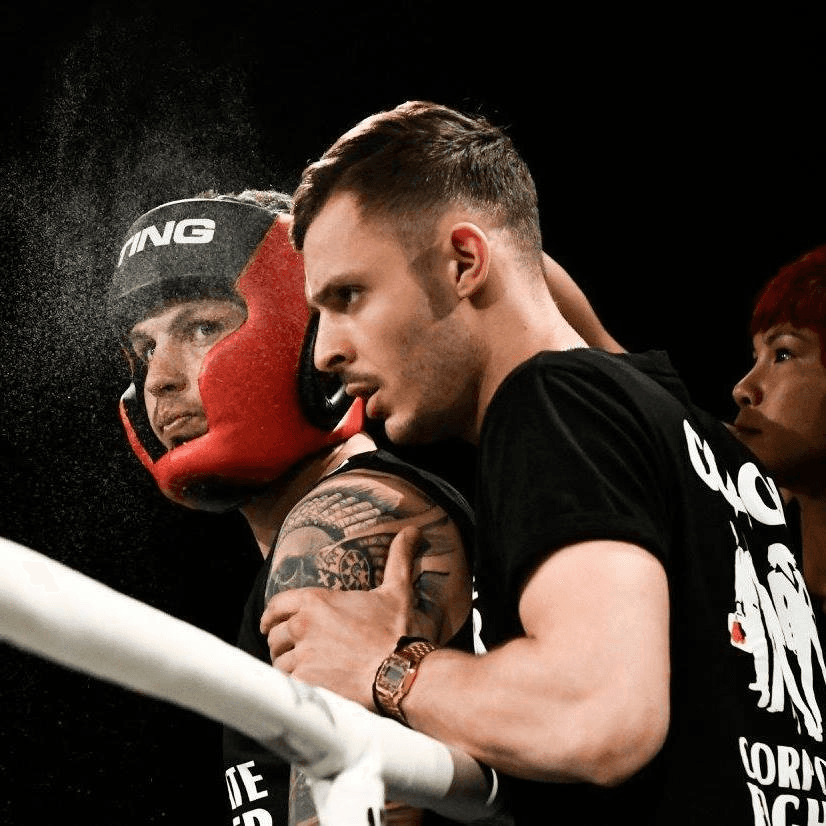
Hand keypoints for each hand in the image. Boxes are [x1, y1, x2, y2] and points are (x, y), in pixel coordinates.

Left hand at [260, 527, 438, 709]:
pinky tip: (304, 685)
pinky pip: (287, 683)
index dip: (270, 614)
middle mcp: (303, 625)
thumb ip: (398, 558)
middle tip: (289, 650)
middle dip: (280, 642)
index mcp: (316, 601)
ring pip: (279, 661)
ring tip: (297, 669)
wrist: (398, 672)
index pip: (278, 604)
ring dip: (286, 665)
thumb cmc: (396, 630)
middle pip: (275, 635)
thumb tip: (412, 531)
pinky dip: (293, 685)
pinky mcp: (305, 682)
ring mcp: (302, 655)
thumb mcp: (397, 590)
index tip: (267, 623)